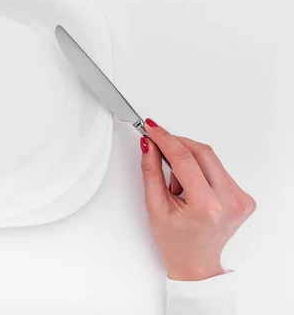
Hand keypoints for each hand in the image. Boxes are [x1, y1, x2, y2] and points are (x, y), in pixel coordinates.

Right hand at [140, 119, 255, 280]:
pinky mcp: (244, 197)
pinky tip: (191, 189)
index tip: (152, 129)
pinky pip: (218, 169)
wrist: (195, 263)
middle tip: (158, 144)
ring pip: (210, 159)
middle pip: (202, 152)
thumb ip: (151, 172)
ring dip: (189, 162)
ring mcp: (240, 198)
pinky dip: (201, 171)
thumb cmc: (175, 242)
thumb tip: (149, 145)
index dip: (166, 139)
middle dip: (177, 144)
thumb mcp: (155, 207)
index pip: (185, 158)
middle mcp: (229, 200)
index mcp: (206, 205)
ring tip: (176, 185)